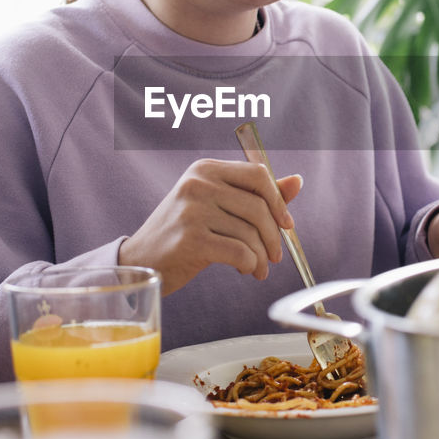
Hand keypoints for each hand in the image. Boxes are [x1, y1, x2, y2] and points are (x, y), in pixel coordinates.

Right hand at [121, 159, 301, 294]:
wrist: (141, 261)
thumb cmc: (183, 232)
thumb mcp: (216, 205)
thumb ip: (255, 193)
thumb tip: (298, 181)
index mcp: (205, 169)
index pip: (258, 175)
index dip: (278, 201)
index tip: (286, 224)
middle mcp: (198, 184)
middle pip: (258, 207)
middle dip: (274, 236)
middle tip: (275, 256)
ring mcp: (192, 210)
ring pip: (251, 233)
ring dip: (261, 257)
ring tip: (257, 268)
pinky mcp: (191, 239)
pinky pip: (240, 252)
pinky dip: (250, 265)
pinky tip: (245, 270)